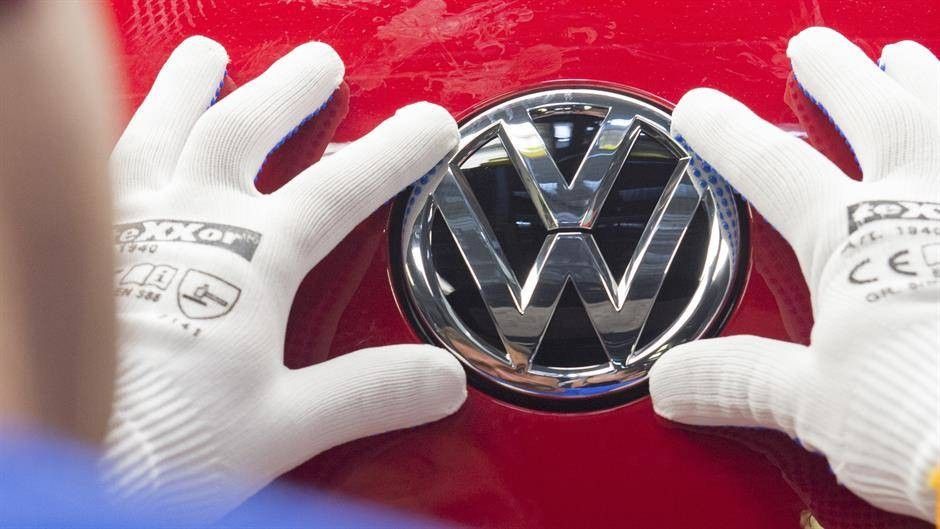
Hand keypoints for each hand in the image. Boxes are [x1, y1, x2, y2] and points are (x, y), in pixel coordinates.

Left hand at [102, 37, 465, 521]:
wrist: (66, 450)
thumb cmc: (164, 444)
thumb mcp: (283, 426)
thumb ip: (366, 392)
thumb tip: (441, 379)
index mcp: (246, 264)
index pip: (337, 191)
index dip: (392, 154)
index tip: (428, 125)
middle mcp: (185, 228)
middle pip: (243, 132)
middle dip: (290, 92)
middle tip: (321, 65)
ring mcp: (127, 229)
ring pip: (159, 132)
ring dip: (189, 90)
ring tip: (208, 59)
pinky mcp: (85, 248)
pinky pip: (107, 169)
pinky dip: (129, 139)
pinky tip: (133, 138)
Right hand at [649, 27, 938, 521]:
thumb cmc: (925, 419)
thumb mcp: (813, 403)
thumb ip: (739, 380)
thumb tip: (673, 384)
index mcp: (852, 238)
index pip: (773, 169)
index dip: (727, 134)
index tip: (698, 109)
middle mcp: (924, 205)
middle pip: (873, 116)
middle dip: (836, 78)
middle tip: (814, 48)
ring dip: (922, 82)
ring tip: (905, 57)